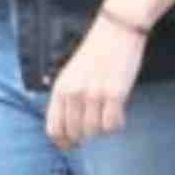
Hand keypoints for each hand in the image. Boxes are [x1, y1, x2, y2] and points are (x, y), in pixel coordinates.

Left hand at [46, 15, 148, 147]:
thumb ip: (67, 97)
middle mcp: (74, 94)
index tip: (73, 145)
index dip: (63, 142)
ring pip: (95, 131)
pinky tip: (120, 113)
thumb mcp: (72, 73)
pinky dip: (117, 124)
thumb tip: (70, 127)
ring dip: (103, 129)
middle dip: (86, 136)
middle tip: (96, 128)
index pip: (54, 129)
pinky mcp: (115, 94)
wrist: (117, 29)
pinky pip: (113, 124)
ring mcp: (94, 94)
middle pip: (75, 133)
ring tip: (110, 114)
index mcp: (60, 89)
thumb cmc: (97, 52)